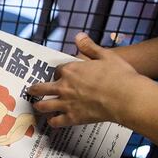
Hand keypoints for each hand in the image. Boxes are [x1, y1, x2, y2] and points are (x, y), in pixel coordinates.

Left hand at [0, 113, 35, 145]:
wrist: (31, 117)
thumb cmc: (25, 119)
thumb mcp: (18, 124)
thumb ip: (12, 131)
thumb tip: (8, 137)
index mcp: (17, 135)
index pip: (7, 141)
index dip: (0, 143)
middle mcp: (16, 136)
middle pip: (7, 141)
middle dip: (0, 143)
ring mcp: (16, 134)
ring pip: (7, 139)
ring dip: (1, 140)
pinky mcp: (16, 132)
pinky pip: (9, 136)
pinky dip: (4, 137)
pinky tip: (0, 137)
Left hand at [28, 32, 150, 126]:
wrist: (126, 97)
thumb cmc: (119, 76)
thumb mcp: (106, 55)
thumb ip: (90, 47)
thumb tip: (78, 36)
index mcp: (71, 70)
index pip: (58, 70)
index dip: (59, 73)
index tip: (59, 75)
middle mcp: (65, 86)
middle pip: (42, 88)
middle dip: (35, 89)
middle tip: (30, 90)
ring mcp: (66, 103)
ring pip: (44, 105)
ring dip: (39, 106)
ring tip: (36, 106)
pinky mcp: (72, 118)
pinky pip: (56, 121)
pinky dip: (52, 121)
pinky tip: (51, 121)